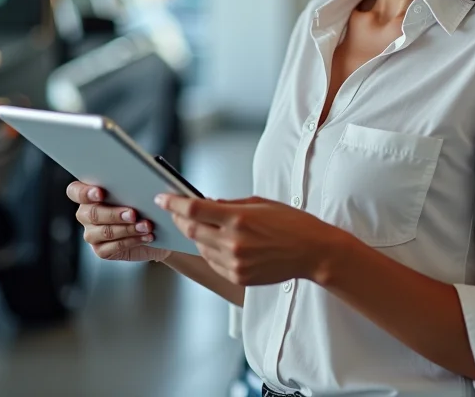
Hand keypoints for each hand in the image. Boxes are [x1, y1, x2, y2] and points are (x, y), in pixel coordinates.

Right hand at [66, 182, 172, 262]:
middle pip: (91, 213)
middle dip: (114, 213)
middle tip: (133, 213)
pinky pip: (112, 247)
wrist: (158, 227)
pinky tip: (145, 236)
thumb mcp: (140, 188)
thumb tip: (136, 177)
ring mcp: (92, 233)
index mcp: (90, 194)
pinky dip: (131, 241)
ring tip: (146, 225)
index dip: (84, 192)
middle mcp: (86, 213)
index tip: (101, 192)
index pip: (75, 191)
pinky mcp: (102, 250)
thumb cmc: (145, 202)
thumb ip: (132, 182)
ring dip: (127, 229)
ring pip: (104, 232)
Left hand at [156, 194, 341, 285]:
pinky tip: (216, 242)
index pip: (194, 209)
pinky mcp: (238, 276)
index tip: (162, 198)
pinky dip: (209, 250)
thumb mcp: (260, 203)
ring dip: (196, 235)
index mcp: (239, 218)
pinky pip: (213, 262)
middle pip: (191, 230)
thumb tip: (206, 204)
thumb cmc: (291, 223)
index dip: (173, 203)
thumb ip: (230, 204)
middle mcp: (233, 242)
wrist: (312, 252)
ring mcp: (234, 262)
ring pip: (200, 247)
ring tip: (202, 225)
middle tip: (174, 210)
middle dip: (178, 219)